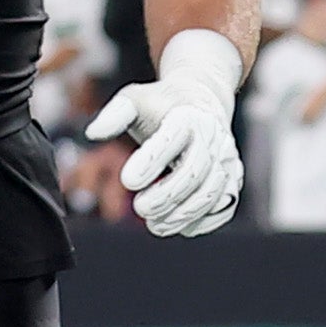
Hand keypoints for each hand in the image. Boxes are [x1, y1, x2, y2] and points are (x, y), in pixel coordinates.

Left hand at [94, 28, 248, 237]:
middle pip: (195, 171)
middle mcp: (212, 137)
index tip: (127, 180)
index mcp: (188, 115)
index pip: (172, 138)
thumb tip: (92, 133)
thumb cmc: (161, 105)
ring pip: (212, 192)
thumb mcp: (134, 100)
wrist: (200, 102)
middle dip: (167, 195)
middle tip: (140, 209)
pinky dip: (204, 220)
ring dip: (184, 214)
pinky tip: (181, 226)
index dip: (151, 161)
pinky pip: (225, 205)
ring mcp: (226, 159)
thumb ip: (113, 115)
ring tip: (156, 225)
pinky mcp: (232, 178)